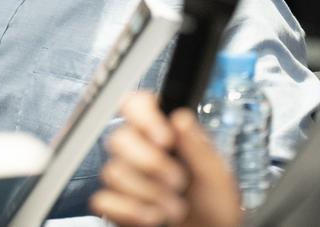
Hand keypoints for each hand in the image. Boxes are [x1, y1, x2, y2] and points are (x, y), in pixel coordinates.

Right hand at [90, 92, 241, 226]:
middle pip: (119, 138)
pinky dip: (130, 211)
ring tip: (174, 207)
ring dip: (148, 193)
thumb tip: (181, 117)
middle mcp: (141, 151)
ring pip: (113, 171)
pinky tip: (153, 217)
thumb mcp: (215, 175)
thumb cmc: (215, 208)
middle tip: (177, 180)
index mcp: (166, 133)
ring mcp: (127, 178)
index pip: (136, 104)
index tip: (165, 138)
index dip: (144, 116)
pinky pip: (104, 200)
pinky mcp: (116, 206)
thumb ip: (198, 146)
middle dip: (150, 163)